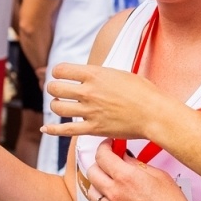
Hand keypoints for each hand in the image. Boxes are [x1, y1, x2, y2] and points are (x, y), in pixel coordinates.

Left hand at [42, 63, 173, 138]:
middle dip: (54, 88)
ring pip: (58, 107)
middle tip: (59, 90)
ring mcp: (89, 111)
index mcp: (95, 74)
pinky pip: (65, 130)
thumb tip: (87, 76)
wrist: (154, 113)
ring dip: (56, 105)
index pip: (61, 70)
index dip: (58, 72)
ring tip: (61, 105)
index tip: (61, 75)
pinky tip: (45, 128)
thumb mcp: (118, 73)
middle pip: (55, 88)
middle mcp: (88, 92)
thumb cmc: (142, 91)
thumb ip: (99, 75)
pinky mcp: (93, 129)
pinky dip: (52, 129)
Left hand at [83, 142, 200, 200]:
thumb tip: (124, 157)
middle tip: (110, 162)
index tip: (109, 145)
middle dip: (100, 163)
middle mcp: (115, 192)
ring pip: (91, 192)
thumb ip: (136, 164)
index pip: (102, 156)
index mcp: (125, 177)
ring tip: (110, 183)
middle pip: (92, 172)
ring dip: (98, 184)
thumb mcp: (158, 174)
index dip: (104, 146)